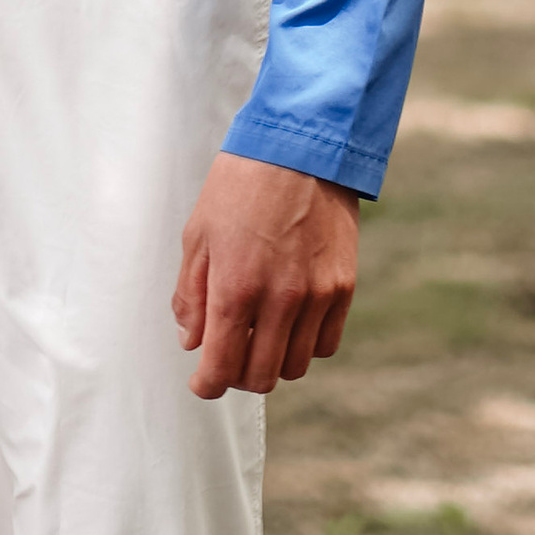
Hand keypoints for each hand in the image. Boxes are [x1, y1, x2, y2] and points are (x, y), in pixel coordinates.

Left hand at [173, 152, 359, 398]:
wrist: (299, 148)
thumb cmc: (240, 186)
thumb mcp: (198, 235)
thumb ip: (191, 295)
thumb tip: (191, 340)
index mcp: (236, 288)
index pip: (222, 368)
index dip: (207, 385)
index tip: (202, 382)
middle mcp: (280, 301)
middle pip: (261, 377)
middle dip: (238, 377)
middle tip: (228, 358)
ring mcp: (317, 297)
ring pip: (296, 366)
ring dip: (273, 362)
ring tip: (259, 336)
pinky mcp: (343, 288)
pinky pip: (326, 343)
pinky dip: (305, 344)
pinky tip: (290, 322)